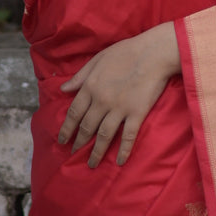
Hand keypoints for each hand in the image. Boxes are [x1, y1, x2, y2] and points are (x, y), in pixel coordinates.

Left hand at [58, 23, 180, 166]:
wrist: (153, 53)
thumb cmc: (126, 52)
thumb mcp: (98, 59)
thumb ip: (80, 76)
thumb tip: (63, 89)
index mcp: (90, 86)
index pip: (74, 113)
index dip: (67, 128)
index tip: (62, 140)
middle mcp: (101, 100)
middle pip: (86, 127)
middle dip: (79, 142)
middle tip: (73, 153)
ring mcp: (119, 108)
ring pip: (103, 135)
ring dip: (96, 152)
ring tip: (91, 163)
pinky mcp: (136, 113)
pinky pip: (128, 136)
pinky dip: (123, 150)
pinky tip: (120, 161)